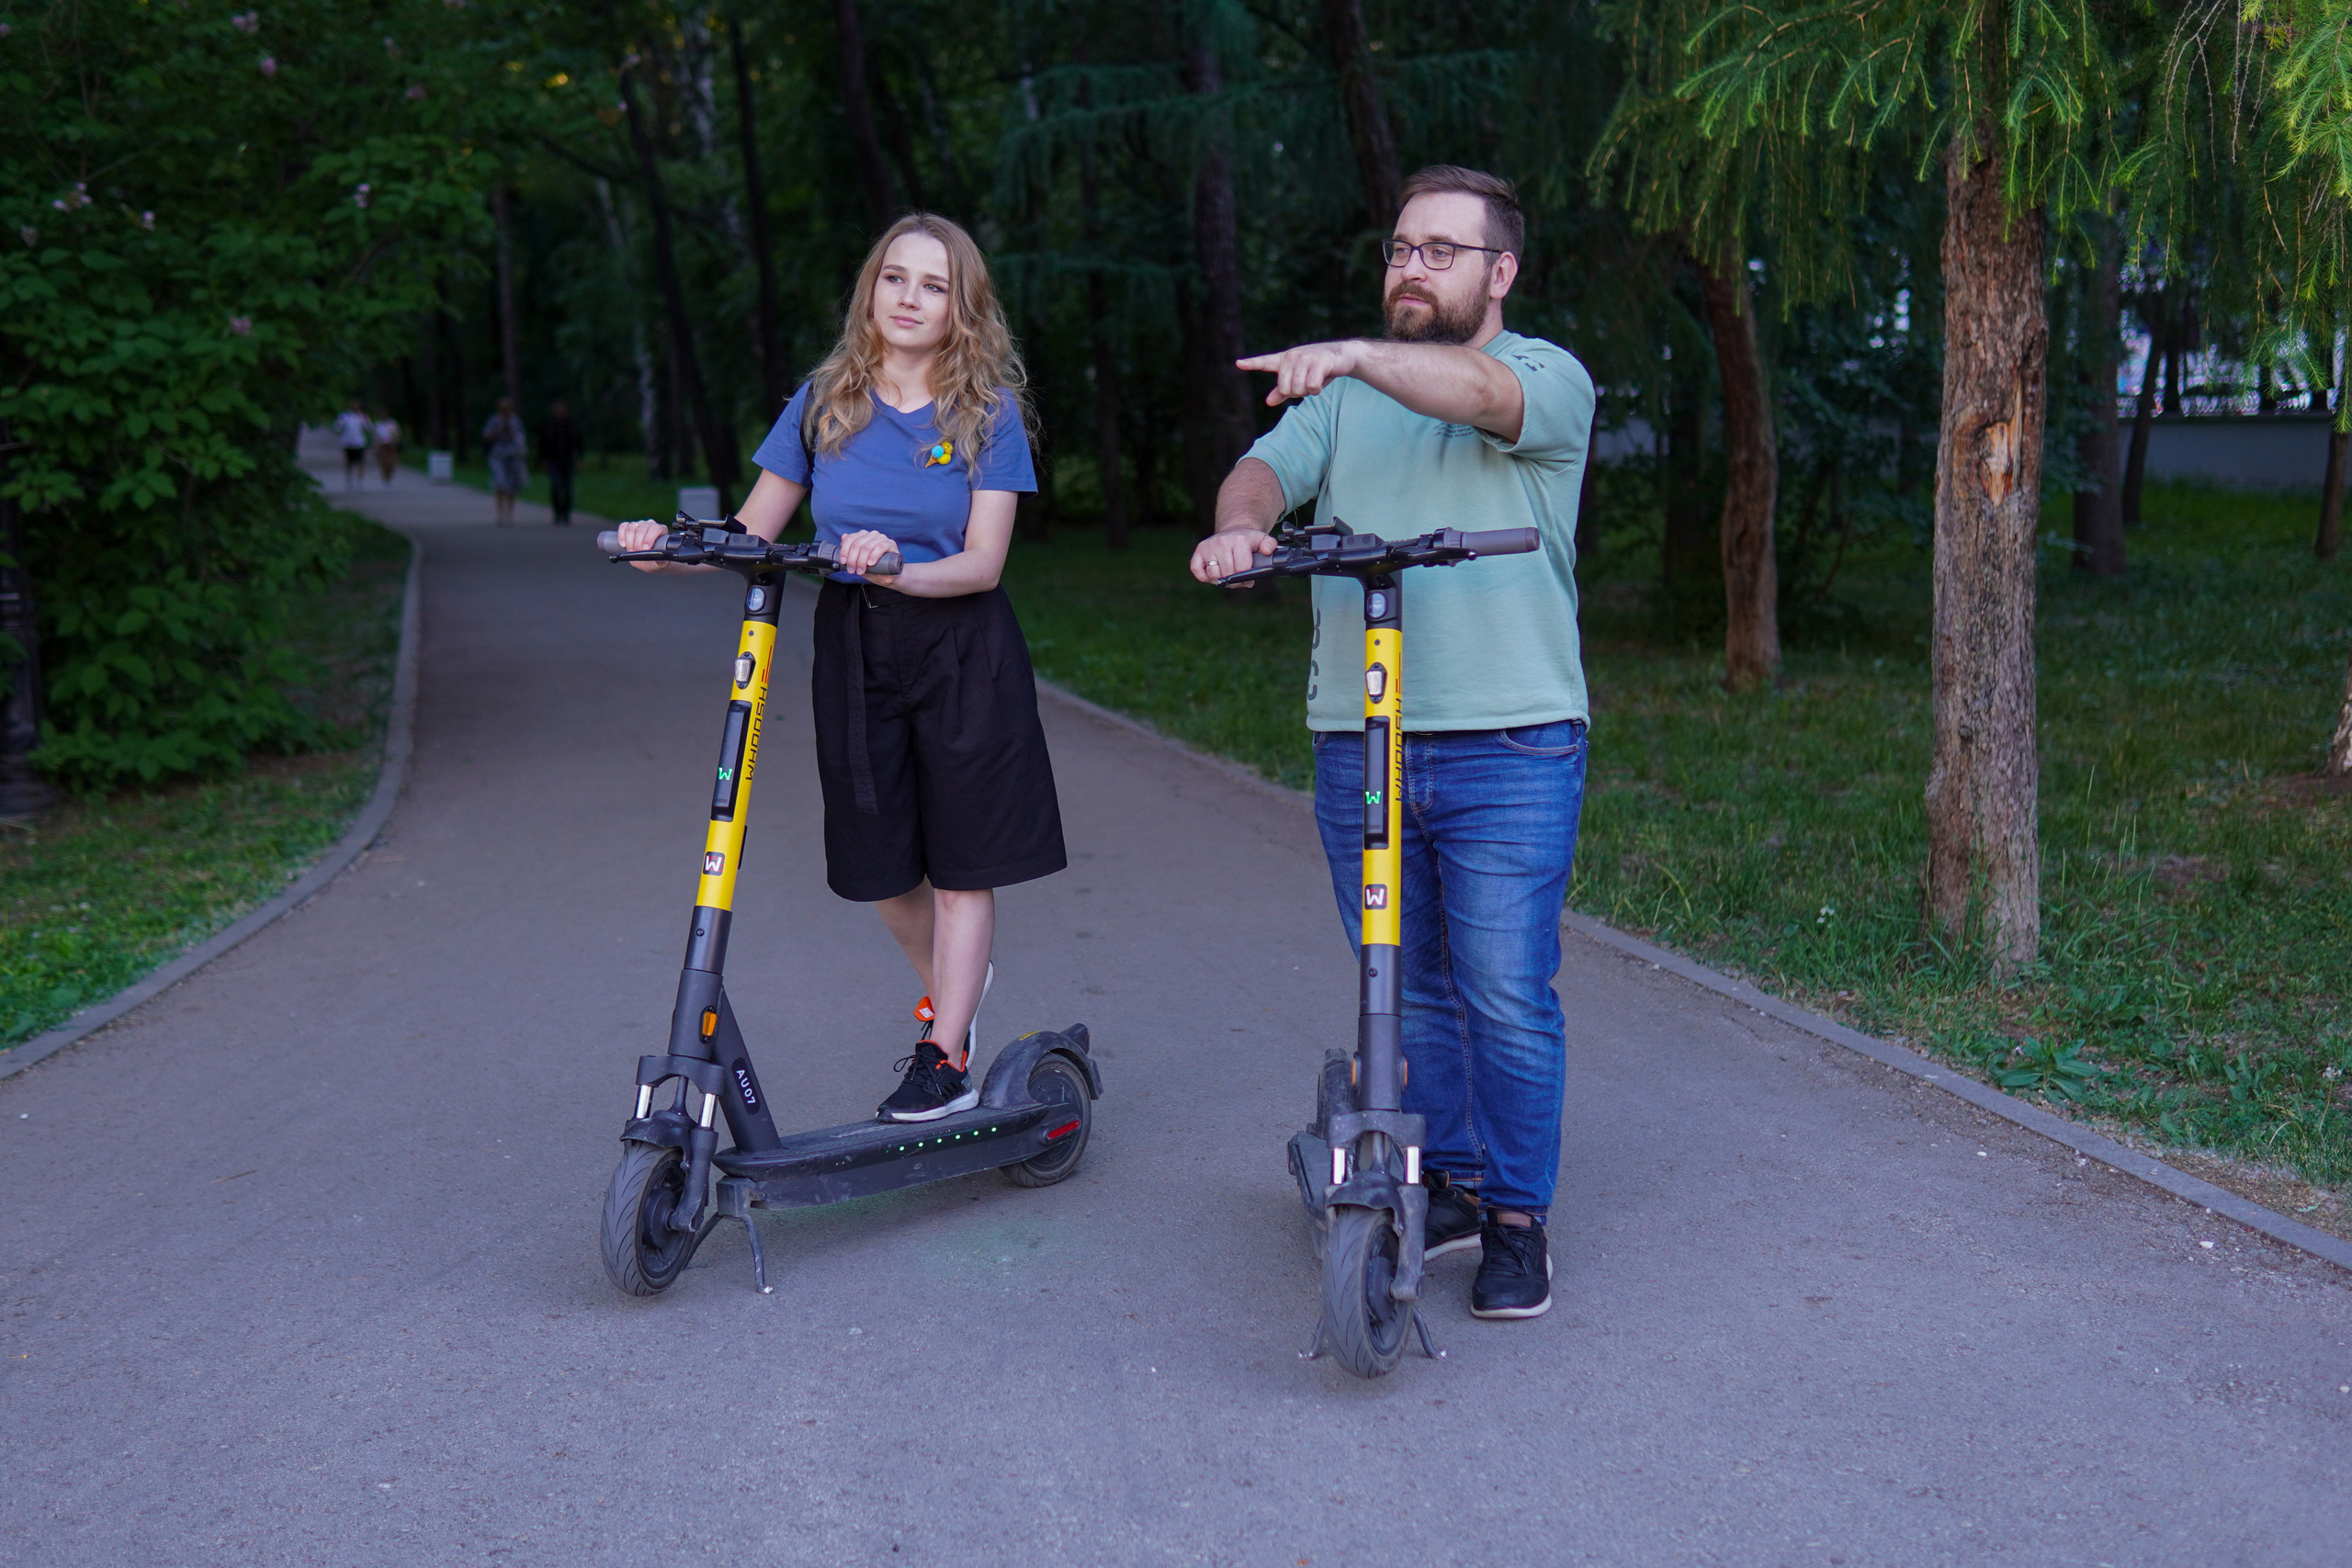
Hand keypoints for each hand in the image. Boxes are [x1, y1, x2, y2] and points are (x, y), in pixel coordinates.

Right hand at [615, 518, 667, 572]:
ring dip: (629, 541)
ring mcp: (639, 524)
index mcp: (661, 530)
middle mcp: (650, 525)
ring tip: (631, 551)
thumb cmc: (656, 560)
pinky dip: (621, 535)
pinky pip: (623, 526)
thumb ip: (660, 561)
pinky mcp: (629, 526)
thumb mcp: (661, 563)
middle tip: (636, 553)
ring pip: (632, 527)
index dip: (649, 538)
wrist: (650, 560)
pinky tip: (623, 544)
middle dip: (637, 543)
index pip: (655, 529)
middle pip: (642, 529)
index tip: (645, 549)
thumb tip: (656, 559)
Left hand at [837, 529, 901, 579]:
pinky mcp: (891, 543)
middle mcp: (872, 535)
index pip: (850, 539)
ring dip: (861, 560)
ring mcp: (882, 538)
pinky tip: (871, 563)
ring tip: (861, 571)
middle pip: (858, 544)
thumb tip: (843, 537)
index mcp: (863, 536)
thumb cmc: (874, 568)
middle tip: (852, 571)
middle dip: (853, 559)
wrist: (890, 576)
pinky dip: (874, 555)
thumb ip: (851, 550)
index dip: (845, 550)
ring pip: (867, 546)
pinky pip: (880, 547)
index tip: (843, 562)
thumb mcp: (859, 561)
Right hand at [1189, 528, 1275, 584]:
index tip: (1248, 578)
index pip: (1241, 569)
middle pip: (1227, 574)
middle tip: (1238, 578)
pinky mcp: (1199, 550)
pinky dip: (1203, 576)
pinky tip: (1213, 574)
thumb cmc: (1249, 541)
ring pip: (1213, 574)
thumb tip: (1267, 551)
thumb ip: (1270, 545)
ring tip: (1227, 574)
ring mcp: (1209, 545)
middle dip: (1234, 580)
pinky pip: (1196, 569)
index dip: (1246, 578)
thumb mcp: (1263, 540)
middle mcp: (1222, 541)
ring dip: (1220, 579)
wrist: (1235, 530)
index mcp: (1239, 540)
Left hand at [1236, 340, 1361, 406]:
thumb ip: (1283, 391)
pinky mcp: (1318, 361)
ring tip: (1316, 380)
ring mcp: (1305, 358)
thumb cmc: (1318, 369)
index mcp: (1284, 360)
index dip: (1251, 363)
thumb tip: (1268, 402)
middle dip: (1298, 392)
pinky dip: (1317, 390)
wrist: (1342, 357)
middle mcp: (1292, 357)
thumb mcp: (1299, 380)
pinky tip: (1322, 380)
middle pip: (1285, 388)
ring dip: (1309, 392)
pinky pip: (1311, 387)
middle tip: (1308, 383)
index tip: (1238, 363)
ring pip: (1298, 388)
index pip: (1265, 362)